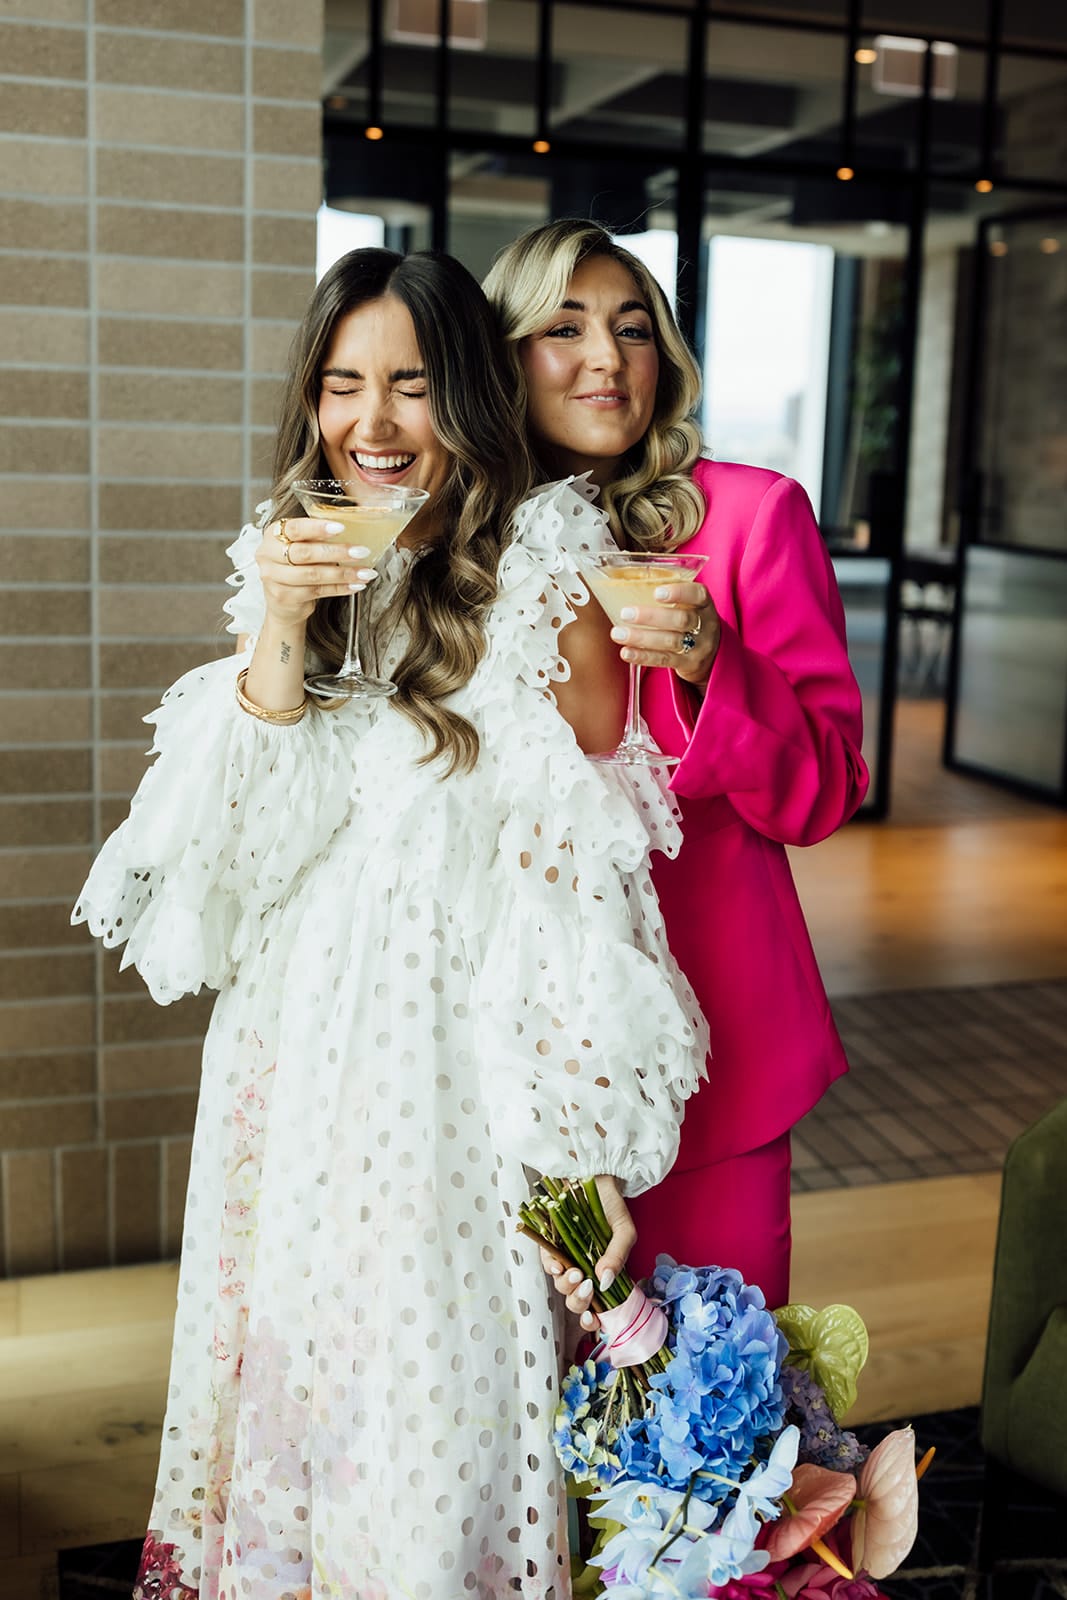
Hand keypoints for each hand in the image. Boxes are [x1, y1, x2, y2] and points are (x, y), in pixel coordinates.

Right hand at [256, 517, 378, 628]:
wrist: (282, 602)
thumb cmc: (295, 567)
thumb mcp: (301, 546)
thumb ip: (317, 539)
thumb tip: (353, 532)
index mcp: (273, 534)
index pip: (295, 529)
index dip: (318, 528)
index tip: (341, 528)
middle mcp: (268, 555)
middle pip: (305, 553)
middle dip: (337, 552)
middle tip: (360, 551)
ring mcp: (273, 578)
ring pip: (313, 575)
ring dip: (343, 573)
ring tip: (364, 573)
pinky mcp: (284, 597)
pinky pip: (317, 591)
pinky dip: (340, 588)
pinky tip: (355, 585)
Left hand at [540, 1175, 636, 1334]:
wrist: (594, 1177)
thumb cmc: (612, 1207)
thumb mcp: (624, 1232)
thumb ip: (617, 1257)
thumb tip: (606, 1283)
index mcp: (603, 1275)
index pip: (596, 1307)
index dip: (592, 1320)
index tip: (595, 1319)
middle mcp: (583, 1271)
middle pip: (575, 1302)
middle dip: (579, 1302)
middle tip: (587, 1287)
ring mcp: (566, 1259)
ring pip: (560, 1285)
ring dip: (567, 1285)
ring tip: (577, 1273)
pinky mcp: (550, 1244)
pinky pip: (547, 1261)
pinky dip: (551, 1266)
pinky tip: (558, 1265)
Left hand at [609, 578, 720, 689]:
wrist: (711, 656)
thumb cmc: (689, 622)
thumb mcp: (688, 606)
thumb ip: (668, 595)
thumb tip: (624, 583)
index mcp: (704, 604)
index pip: (698, 594)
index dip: (679, 592)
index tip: (656, 592)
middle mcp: (705, 625)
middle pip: (680, 620)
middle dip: (651, 616)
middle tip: (625, 613)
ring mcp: (699, 647)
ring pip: (670, 641)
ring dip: (641, 637)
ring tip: (617, 633)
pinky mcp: (689, 664)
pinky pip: (664, 660)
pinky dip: (643, 656)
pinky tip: (626, 652)